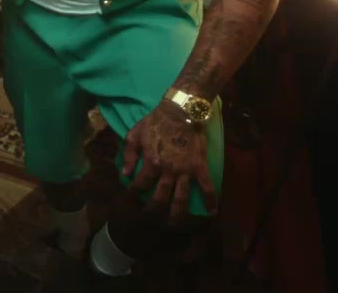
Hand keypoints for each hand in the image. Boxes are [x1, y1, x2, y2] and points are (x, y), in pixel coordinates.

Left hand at [123, 100, 217, 224]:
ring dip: (177, 214)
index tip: (131, 198)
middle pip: (160, 198)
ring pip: (181, 199)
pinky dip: (210, 200)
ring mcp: (185, 172)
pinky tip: (212, 212)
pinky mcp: (200, 168)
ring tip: (173, 225)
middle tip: (150, 218)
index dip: (134, 192)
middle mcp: (168, 171)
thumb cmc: (155, 122)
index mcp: (151, 163)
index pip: (140, 184)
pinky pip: (206, 187)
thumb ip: (129, 155)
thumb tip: (125, 174)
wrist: (181, 112)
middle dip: (154, 211)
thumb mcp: (134, 135)